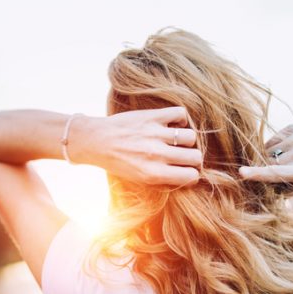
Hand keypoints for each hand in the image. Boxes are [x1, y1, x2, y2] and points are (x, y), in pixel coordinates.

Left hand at [79, 106, 202, 185]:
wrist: (96, 141)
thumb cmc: (118, 163)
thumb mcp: (139, 179)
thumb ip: (163, 178)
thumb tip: (188, 175)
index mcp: (153, 174)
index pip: (190, 176)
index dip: (192, 174)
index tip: (187, 171)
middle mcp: (156, 155)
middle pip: (195, 157)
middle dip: (193, 158)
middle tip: (185, 156)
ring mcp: (155, 134)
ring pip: (191, 136)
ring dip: (188, 139)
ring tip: (178, 139)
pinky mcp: (152, 117)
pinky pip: (180, 114)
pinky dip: (181, 118)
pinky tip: (173, 124)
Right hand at [238, 125, 292, 197]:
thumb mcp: (291, 191)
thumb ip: (270, 185)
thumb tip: (245, 173)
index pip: (276, 173)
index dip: (258, 173)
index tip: (242, 172)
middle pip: (267, 160)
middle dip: (264, 166)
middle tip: (278, 171)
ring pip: (267, 149)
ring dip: (268, 157)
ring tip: (284, 161)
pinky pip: (271, 140)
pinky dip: (272, 147)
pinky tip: (285, 151)